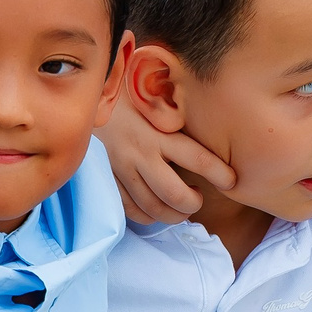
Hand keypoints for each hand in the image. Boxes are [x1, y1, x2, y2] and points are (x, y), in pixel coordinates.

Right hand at [97, 98, 234, 226]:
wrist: (79, 97)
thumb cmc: (126, 95)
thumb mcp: (154, 98)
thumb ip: (177, 114)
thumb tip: (214, 120)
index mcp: (159, 131)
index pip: (199, 159)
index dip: (221, 175)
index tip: (232, 180)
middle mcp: (140, 152)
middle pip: (175, 194)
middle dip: (193, 203)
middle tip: (198, 197)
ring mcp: (121, 168)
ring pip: (153, 207)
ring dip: (174, 214)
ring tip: (181, 205)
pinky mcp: (106, 178)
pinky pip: (131, 209)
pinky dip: (149, 216)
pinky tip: (158, 209)